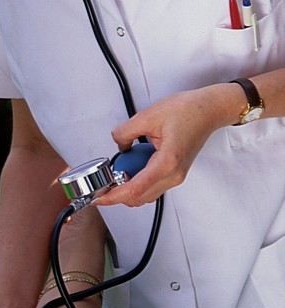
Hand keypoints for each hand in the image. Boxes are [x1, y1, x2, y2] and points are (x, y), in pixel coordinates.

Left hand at [92, 86, 231, 207]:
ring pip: (146, 193)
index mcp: (167, 163)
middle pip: (139, 197)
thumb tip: (118, 144)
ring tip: (115, 171)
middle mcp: (173, 175)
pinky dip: (138, 180)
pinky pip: (152, 185)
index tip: (99, 197)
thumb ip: (126, 132)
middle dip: (117, 194)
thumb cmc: (187, 111)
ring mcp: (176, 176)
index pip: (134, 189)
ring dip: (128, 187)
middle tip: (101, 183)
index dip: (113, 196)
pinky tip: (130, 166)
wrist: (208, 110)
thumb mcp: (148, 116)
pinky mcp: (175, 172)